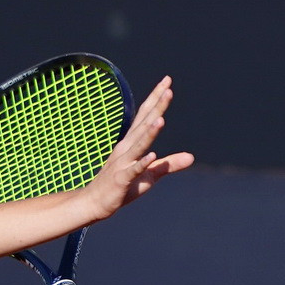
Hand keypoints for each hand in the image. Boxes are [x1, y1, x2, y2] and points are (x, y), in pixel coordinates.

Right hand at [84, 76, 194, 221]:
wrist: (93, 203)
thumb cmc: (120, 188)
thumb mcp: (148, 175)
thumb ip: (169, 164)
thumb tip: (192, 157)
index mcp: (131, 144)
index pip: (145, 117)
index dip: (155, 99)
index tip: (166, 81)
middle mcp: (126, 149)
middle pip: (143, 125)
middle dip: (155, 107)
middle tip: (168, 88)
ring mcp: (123, 164)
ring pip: (139, 145)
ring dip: (149, 133)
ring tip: (161, 119)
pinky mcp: (121, 180)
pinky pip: (133, 171)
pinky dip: (142, 163)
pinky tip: (151, 156)